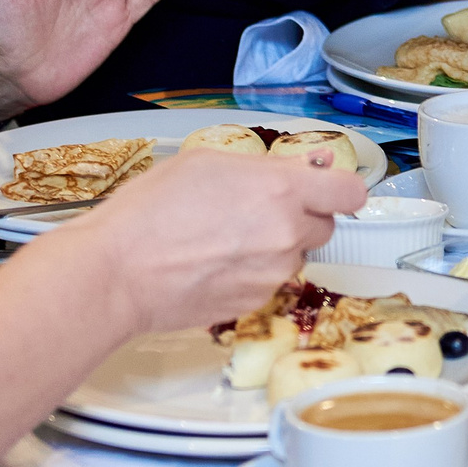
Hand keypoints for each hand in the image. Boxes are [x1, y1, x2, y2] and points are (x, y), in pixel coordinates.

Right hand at [65, 148, 367, 336]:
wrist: (117, 272)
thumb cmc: (151, 211)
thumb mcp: (208, 162)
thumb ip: (268, 165)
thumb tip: (311, 166)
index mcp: (282, 190)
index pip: (350, 192)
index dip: (339, 189)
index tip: (327, 188)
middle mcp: (287, 235)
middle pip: (324, 226)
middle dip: (301, 216)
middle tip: (258, 209)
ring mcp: (272, 275)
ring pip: (295, 256)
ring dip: (275, 246)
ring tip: (225, 237)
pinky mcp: (254, 304)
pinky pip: (269, 283)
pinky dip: (252, 273)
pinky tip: (215, 262)